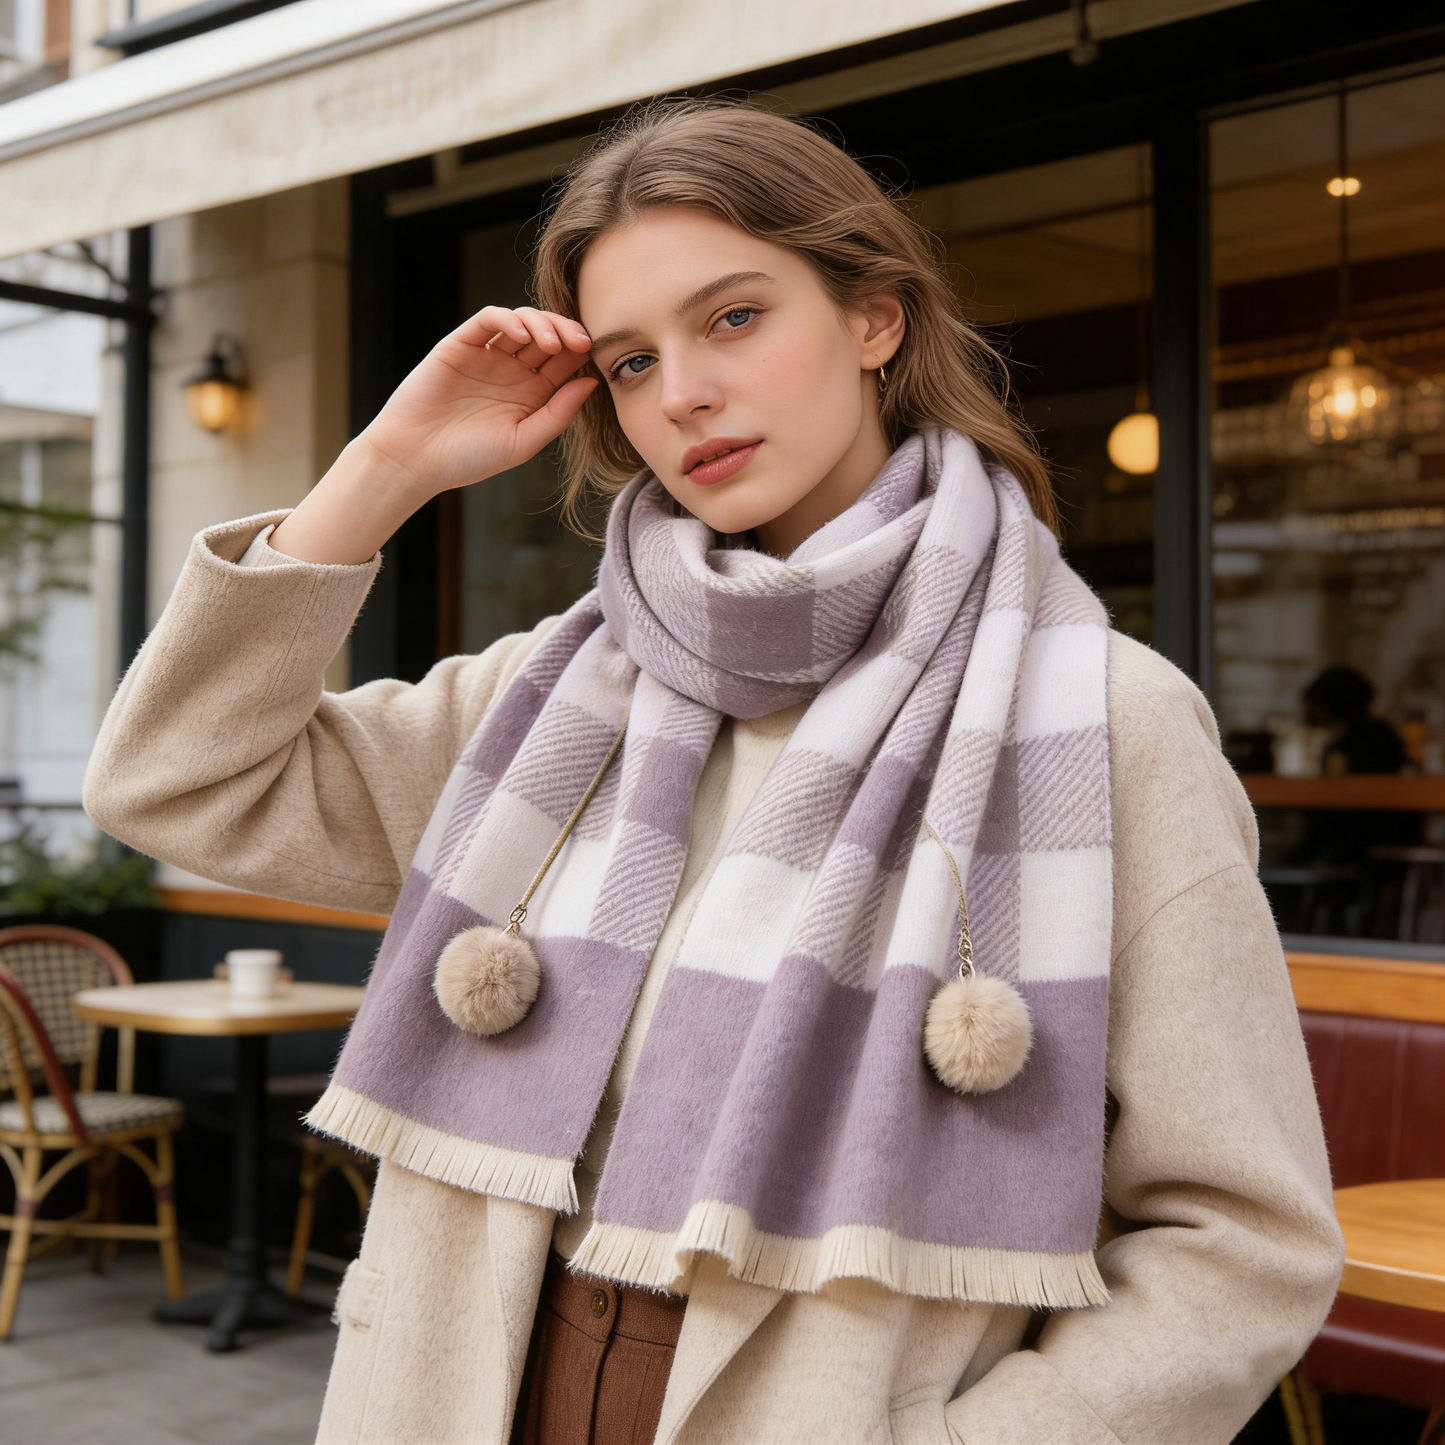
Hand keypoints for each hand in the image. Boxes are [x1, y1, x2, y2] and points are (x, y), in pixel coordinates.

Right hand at [268, 307, 595, 565]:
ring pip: (521, 322)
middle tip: (581, 341)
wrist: (415, 459)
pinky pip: (488, 320)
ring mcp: (486, 355)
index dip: (581, 353)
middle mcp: (511, 370)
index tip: (596, 354)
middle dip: (567, 332)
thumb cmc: (469, 458)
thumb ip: (558, 413)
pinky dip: (508, 320)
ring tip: (552, 343)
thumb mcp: (523, 441)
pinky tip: (522, 336)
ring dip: (542, 324)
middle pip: (547, 336)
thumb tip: (591, 382)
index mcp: (531, 393)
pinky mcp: (460, 345)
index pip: (564, 362)